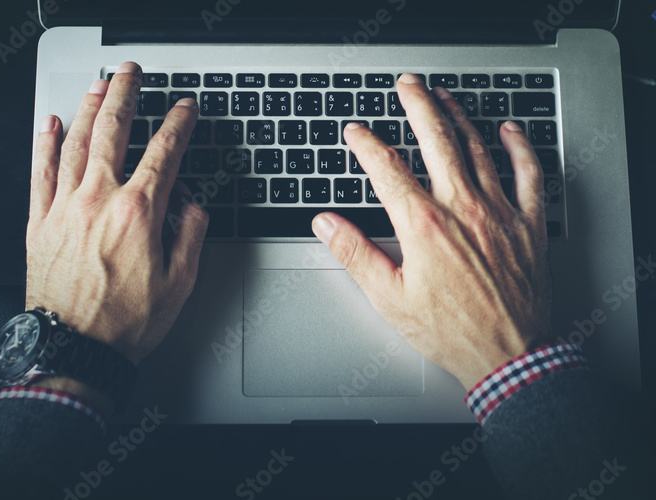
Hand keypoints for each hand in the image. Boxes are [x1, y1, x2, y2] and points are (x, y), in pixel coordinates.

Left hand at [25, 61, 207, 365]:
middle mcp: (98, 201)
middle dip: (125, 94)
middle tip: (131, 73)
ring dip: (88, 108)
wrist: (73, 351)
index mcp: (138, 213)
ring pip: (75, 142)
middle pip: (113, 131)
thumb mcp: (179, 285)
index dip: (179, 124)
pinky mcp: (39, 223)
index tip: (185, 108)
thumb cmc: (123, 324)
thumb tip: (193, 209)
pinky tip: (49, 124)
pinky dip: (45, 144)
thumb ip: (190, 237)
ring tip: (98, 85)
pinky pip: (40, 172)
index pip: (165, 152)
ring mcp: (65, 208)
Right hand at [313, 73, 551, 390]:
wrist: (509, 355)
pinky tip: (508, 131)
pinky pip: (528, 174)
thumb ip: (355, 253)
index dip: (366, 144)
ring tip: (444, 97)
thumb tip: (326, 224)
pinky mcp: (527, 224)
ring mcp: (498, 212)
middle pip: (436, 140)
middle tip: (407, 85)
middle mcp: (462, 208)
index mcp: (423, 225)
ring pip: (478, 147)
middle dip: (418, 105)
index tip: (355, 132)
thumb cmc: (450, 331)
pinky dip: (519, 148)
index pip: (386, 169)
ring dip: (459, 116)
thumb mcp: (388, 297)